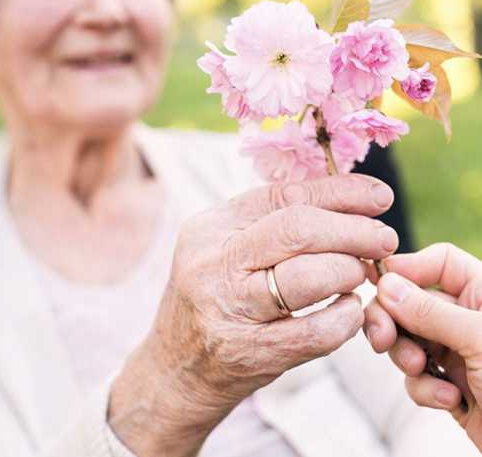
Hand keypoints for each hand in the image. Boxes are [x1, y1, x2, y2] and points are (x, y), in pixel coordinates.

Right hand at [110, 174, 397, 456]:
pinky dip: (346, 317)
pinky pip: (316, 331)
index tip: (379, 197)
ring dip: (350, 270)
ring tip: (362, 273)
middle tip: (384, 238)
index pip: (283, 195)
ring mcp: (229, 309)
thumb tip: (346, 200)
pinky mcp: (249, 353)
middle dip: (354, 230)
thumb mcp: (225, 250)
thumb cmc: (213, 299)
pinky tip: (350, 311)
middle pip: (298, 229)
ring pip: (309, 276)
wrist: (176, 369)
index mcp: (210, 227)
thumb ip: (271, 223)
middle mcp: (214, 262)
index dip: (339, 191)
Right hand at [365, 243, 481, 452]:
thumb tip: (387, 285)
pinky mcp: (451, 387)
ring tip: (419, 369)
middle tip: (381, 336)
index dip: (408, 268)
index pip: (440, 263)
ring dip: (406, 356)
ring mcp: (459, 354)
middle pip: (412, 301)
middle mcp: (468, 320)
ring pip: (407, 339)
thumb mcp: (479, 340)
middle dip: (392, 319)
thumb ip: (430, 311)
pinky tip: (449, 399)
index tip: (378, 282)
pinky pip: (417, 377)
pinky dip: (425, 389)